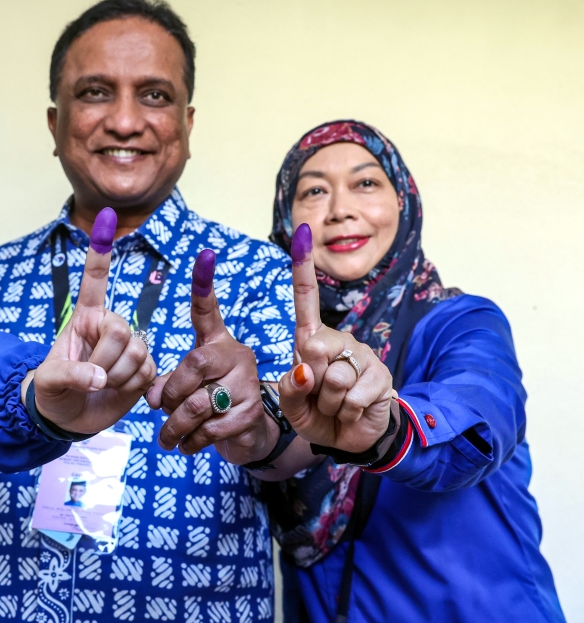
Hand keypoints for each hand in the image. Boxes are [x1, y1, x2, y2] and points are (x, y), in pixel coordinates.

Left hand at [31, 208, 157, 434]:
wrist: (68, 418)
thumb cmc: (53, 392)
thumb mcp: (48, 382)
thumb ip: (70, 374)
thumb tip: (100, 377)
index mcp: (84, 318)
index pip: (94, 280)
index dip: (100, 250)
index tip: (106, 215)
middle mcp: (109, 326)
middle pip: (122, 330)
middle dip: (107, 360)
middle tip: (93, 377)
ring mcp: (129, 346)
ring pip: (138, 353)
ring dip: (119, 377)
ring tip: (103, 385)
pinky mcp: (144, 368)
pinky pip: (148, 372)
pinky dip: (132, 387)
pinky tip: (119, 391)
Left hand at [146, 249, 277, 462]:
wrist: (245, 434)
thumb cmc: (209, 401)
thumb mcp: (186, 387)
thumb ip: (166, 385)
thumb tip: (154, 399)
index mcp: (217, 342)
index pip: (208, 311)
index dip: (204, 285)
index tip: (205, 254)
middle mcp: (236, 355)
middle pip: (193, 365)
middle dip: (170, 393)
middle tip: (160, 409)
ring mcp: (247, 384)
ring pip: (197, 403)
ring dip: (175, 425)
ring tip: (168, 436)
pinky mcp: (251, 414)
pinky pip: (210, 428)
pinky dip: (191, 440)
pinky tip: (187, 444)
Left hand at [277, 223, 397, 453]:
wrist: (349, 439)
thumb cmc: (316, 414)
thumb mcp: (292, 404)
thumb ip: (290, 388)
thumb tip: (306, 369)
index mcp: (312, 340)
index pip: (305, 299)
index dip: (302, 267)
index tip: (302, 232)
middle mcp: (338, 340)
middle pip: (314, 347)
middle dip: (311, 381)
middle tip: (319, 395)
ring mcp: (363, 356)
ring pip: (334, 378)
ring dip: (330, 402)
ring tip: (336, 405)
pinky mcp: (381, 377)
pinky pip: (354, 396)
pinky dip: (347, 412)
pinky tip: (353, 411)